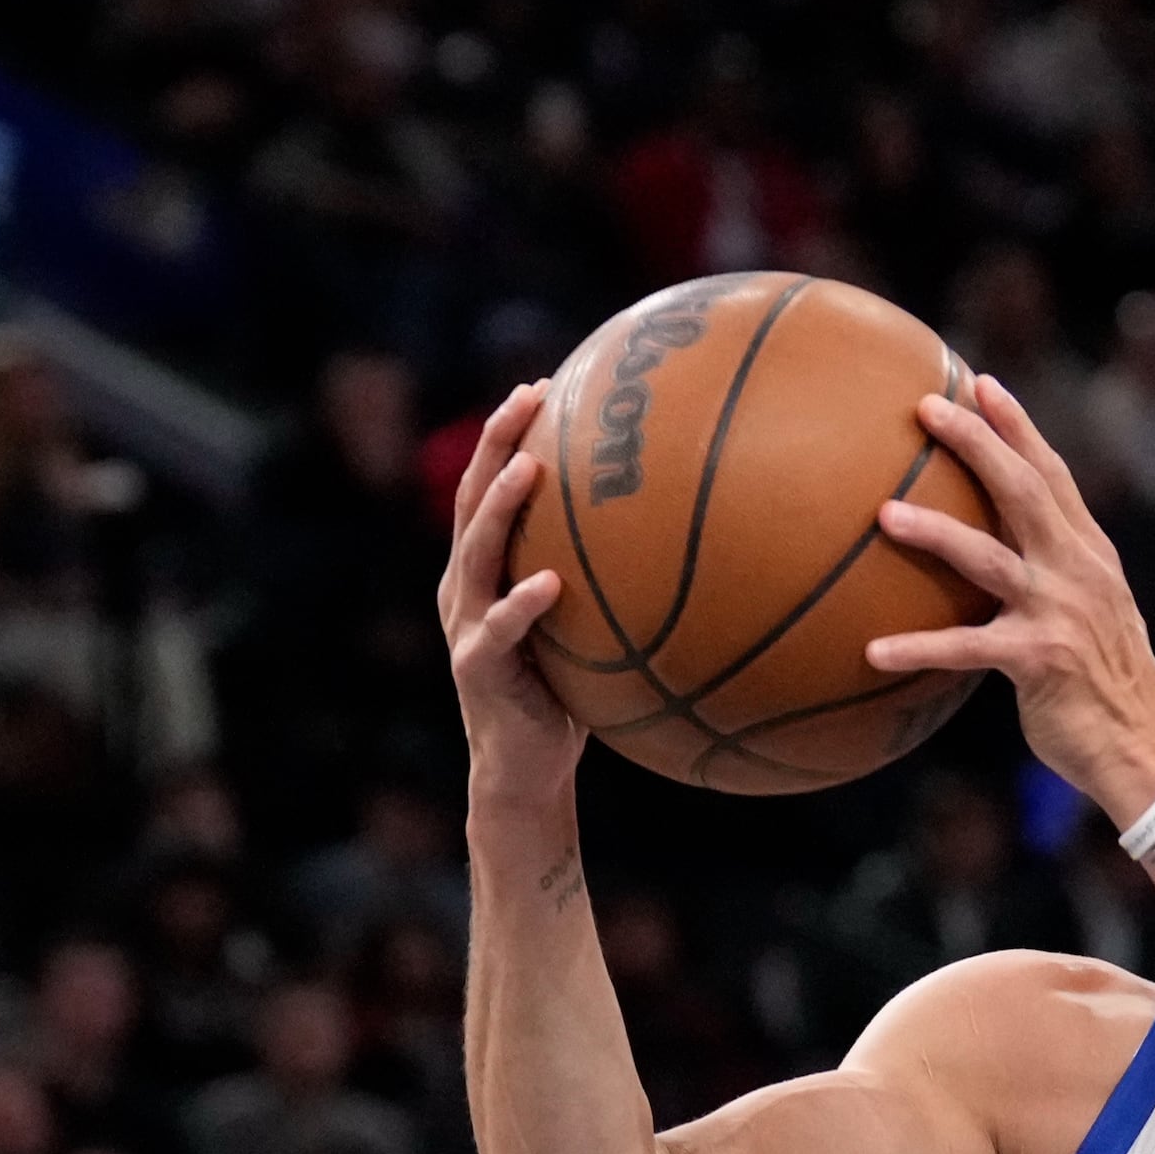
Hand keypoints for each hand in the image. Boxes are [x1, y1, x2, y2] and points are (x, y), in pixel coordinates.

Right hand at [438, 380, 586, 811]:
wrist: (526, 770)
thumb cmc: (568, 693)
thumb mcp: (588, 627)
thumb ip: (610, 583)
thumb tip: (688, 537)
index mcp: (487, 570)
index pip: (491, 486)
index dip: (508, 434)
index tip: (543, 383)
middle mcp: (466, 587)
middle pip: (472, 499)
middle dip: (496, 443)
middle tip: (528, 396)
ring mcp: (467, 626)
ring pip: (475, 553)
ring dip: (500, 509)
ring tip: (529, 469)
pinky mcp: (478, 669)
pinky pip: (501, 631)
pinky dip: (523, 605)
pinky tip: (550, 583)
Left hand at [867, 378, 1154, 820]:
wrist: (1147, 748)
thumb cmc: (1107, 687)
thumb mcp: (1093, 616)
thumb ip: (1055, 578)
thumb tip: (1002, 560)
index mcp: (1091, 555)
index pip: (1054, 475)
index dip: (1018, 426)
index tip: (980, 382)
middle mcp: (1080, 571)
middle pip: (1024, 490)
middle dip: (977, 443)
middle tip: (926, 408)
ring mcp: (1061, 612)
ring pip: (990, 556)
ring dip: (936, 531)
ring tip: (884, 513)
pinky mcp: (1041, 660)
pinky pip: (968, 648)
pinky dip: (920, 648)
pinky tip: (873, 652)